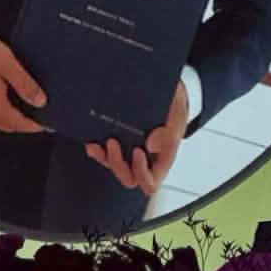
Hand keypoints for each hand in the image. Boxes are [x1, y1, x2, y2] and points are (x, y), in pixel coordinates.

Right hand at [0, 33, 47, 134]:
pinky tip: (10, 100)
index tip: (49, 122)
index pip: (20, 124)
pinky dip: (2, 112)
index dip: (36, 125)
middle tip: (40, 113)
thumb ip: (26, 85)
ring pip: (0, 122)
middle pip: (10, 126)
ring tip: (27, 105)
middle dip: (25, 122)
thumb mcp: (8, 65)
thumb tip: (41, 102)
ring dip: (13, 117)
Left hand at [86, 80, 190, 195]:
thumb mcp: (177, 116)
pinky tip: (93, 141)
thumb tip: (150, 146)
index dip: (142, 173)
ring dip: (105, 157)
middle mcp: (144, 159)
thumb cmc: (174, 105)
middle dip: (118, 165)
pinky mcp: (117, 140)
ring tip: (103, 140)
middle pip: (128, 179)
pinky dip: (96, 150)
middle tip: (114, 143)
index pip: (150, 183)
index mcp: (161, 160)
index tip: (138, 151)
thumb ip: (169, 134)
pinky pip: (103, 154)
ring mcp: (129, 151)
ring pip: (113, 167)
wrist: (164, 87)